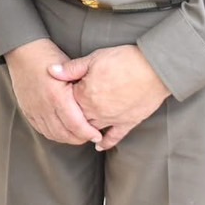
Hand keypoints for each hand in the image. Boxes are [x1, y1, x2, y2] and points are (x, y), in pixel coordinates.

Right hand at [4, 39, 102, 146]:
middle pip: (65, 134)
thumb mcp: (70, 68)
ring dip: (67, 138)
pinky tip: (61, 131)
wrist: (22, 51)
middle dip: (80, 138)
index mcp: (57, 96)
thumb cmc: (48, 56)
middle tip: (90, 137)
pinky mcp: (27, 110)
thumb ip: (82, 87)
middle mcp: (44, 106)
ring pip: (53, 134)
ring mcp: (34, 110)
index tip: (97, 135)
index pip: (76, 125)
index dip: (89, 133)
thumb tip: (96, 104)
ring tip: (77, 135)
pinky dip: (53, 134)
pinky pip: (41, 129)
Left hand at [50, 44, 170, 150]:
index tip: (62, 93)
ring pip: (92, 129)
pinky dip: (105, 142)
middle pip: (77, 117)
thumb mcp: (94, 58)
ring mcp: (111, 119)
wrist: (153, 69)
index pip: (66, 101)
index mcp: (84, 95)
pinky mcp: (127, 123)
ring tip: (78, 130)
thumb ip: (71, 68)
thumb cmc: (124, 60)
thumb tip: (50, 71)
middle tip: (66, 114)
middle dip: (71, 115)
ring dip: (84, 130)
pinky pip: (114, 137)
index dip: (64, 96)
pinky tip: (99, 146)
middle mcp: (95, 111)